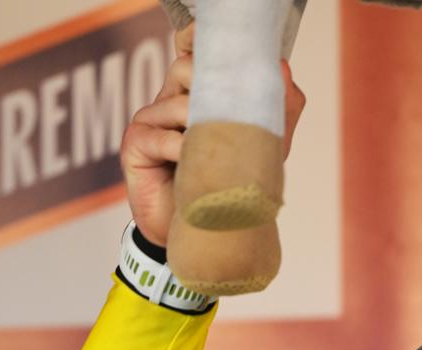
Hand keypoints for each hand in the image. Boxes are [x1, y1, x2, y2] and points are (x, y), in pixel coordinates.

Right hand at [121, 23, 308, 246]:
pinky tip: (190, 169)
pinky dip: (183, 153)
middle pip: (186, 68)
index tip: (211, 44)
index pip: (191, 52)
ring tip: (210, 155)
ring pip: (179, 103)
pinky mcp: (135, 145)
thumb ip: (277, 111)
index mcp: (195, 95)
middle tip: (228, 124)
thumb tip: (285, 70)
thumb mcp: (261, 148)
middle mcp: (169, 100)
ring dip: (203, 131)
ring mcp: (149, 121)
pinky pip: (163, 137)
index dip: (198, 42)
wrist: (202, 234)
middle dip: (213, 92)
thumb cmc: (226, 187)